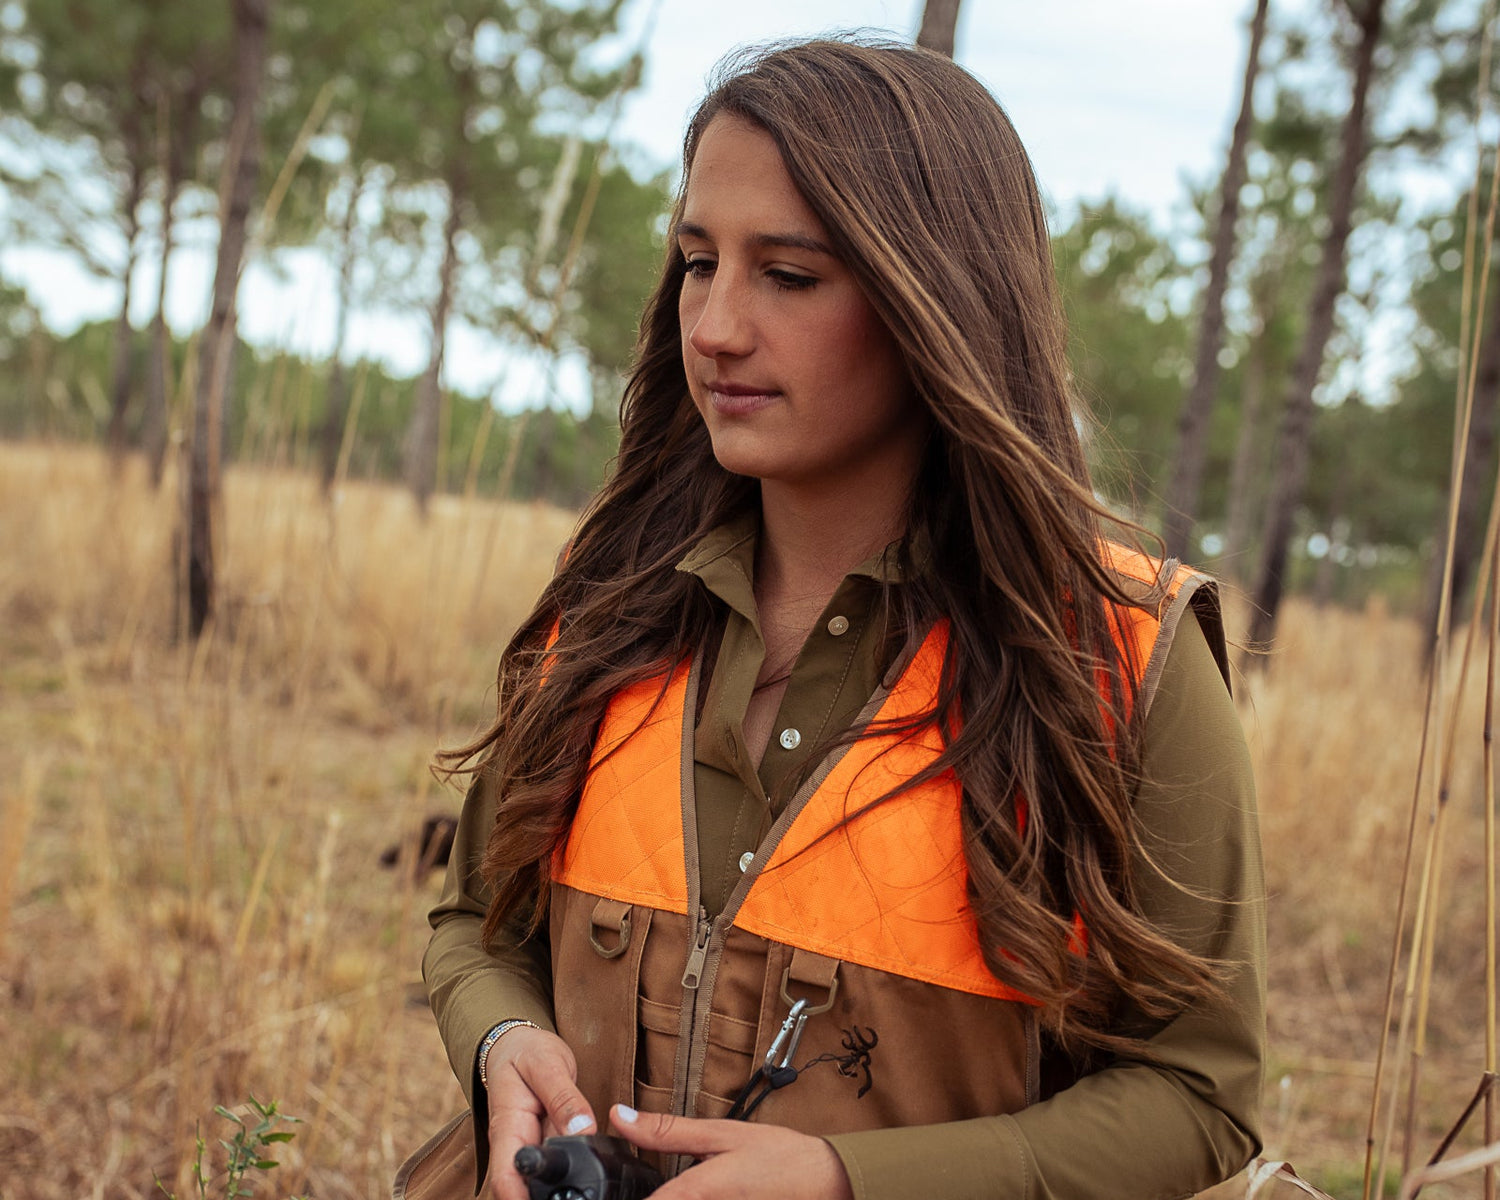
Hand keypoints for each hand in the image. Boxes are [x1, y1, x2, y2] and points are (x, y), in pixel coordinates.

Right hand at [481, 1026, 596, 1199]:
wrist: (517, 1043)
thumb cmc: (526, 1052)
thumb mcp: (547, 1065)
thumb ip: (564, 1098)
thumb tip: (583, 1131)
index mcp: (507, 1128)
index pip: (505, 1179)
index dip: (521, 1199)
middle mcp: (516, 1145)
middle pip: (525, 1187)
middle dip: (549, 1195)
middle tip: (582, 1193)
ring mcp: (531, 1146)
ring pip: (544, 1179)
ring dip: (561, 1185)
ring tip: (588, 1184)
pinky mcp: (546, 1143)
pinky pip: (558, 1164)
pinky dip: (572, 1169)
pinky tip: (590, 1171)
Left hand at [609, 1104, 853, 1199]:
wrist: (828, 1184)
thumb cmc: (779, 1158)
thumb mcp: (721, 1134)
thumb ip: (666, 1131)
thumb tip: (620, 1116)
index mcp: (693, 1193)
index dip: (622, 1198)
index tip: (604, 1194)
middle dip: (647, 1197)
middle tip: (640, 1188)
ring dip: (671, 1199)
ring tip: (691, 1187)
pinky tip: (702, 1196)